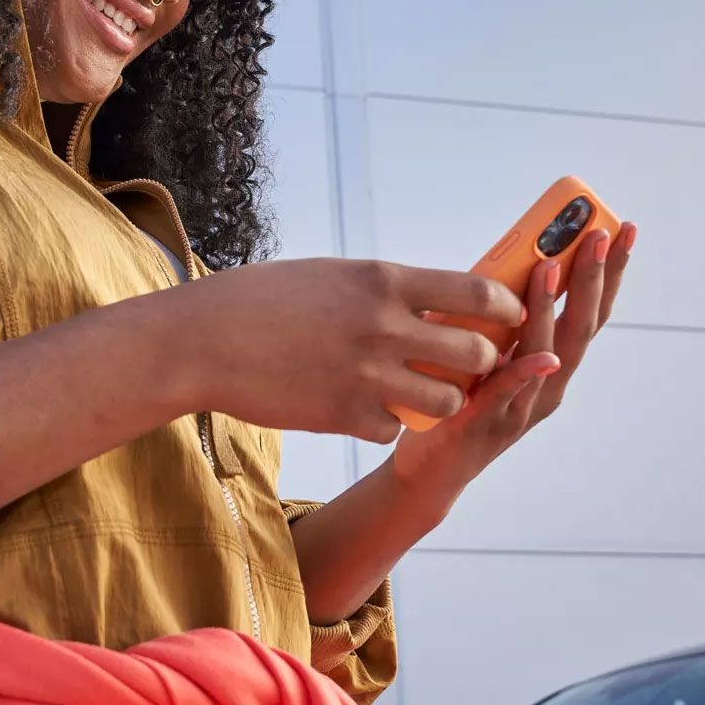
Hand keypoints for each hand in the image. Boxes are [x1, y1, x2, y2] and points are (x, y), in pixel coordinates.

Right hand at [179, 258, 525, 442]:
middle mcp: (383, 327)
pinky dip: (386, 422)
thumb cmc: (256, 301)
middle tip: (464, 363)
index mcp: (382, 281)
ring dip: (440, 399)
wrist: (199, 341)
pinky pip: (394, 428)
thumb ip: (382, 289)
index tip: (506, 316)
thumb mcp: (329, 277)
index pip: (478, 292)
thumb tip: (429, 299)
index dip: (505, 308)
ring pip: (446, 401)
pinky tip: (364, 408)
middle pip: (476, 353)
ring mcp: (364, 375)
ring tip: (418, 391)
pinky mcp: (341, 415)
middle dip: (480, 362)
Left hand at [391, 223, 637, 504]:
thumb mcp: (484, 352)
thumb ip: (497, 320)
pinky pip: (510, 394)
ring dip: (553, 309)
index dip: (609, 273)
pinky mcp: (491, 424)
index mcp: (552, 363)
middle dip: (593, 278)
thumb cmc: (457, 403)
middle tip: (600, 235)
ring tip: (551, 266)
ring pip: (548, 353)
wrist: (430, 469)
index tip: (623, 231)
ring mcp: (524, 406)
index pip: (589, 311)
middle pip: (581, 326)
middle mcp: (549, 384)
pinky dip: (526, 373)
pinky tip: (543, 356)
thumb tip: (498, 263)